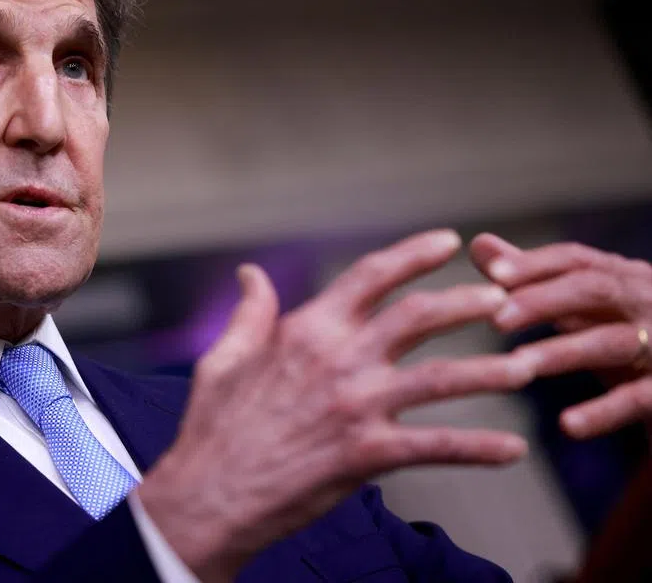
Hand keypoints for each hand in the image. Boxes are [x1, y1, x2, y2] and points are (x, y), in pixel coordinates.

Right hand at [136, 229, 533, 581]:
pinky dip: (480, 449)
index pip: (371, 276)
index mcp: (307, 329)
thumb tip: (249, 273)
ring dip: (490, 370)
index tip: (448, 241)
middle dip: (468, 302)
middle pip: (419, 316)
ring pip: (442, 377)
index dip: (414, 254)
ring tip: (525, 367)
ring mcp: (356, 406)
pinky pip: (437, 447)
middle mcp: (338, 359)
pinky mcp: (368, 454)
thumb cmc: (214, 426)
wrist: (211, 493)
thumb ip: (250, 312)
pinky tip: (513, 450)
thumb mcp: (223, 357)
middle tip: (504, 299)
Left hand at [471, 232, 651, 439]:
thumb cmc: (621, 342)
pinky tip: (567, 426)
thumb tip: (479, 244)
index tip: (493, 273)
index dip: (534, 264)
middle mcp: (646, 302)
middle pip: (594, 290)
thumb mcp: (580, 310)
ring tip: (518, 364)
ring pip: (612, 342)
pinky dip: (603, 412)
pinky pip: (638, 399)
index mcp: (622, 277)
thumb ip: (532, 280)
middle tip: (496, 319)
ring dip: (562, 352)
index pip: (576, 260)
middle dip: (543, 301)